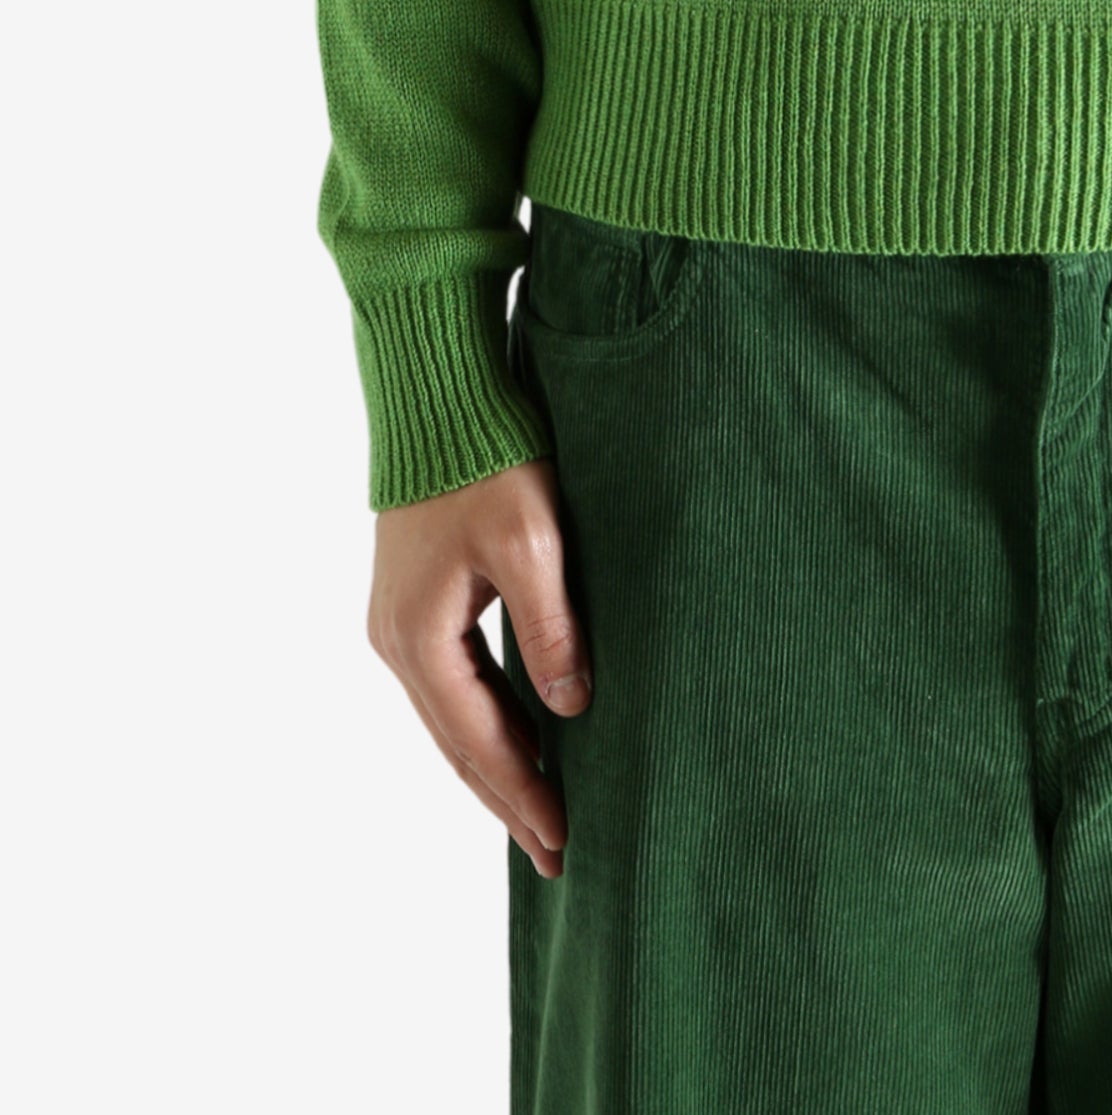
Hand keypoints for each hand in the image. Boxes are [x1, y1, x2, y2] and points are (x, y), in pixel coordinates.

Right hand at [367, 458, 590, 876]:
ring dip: (497, 767)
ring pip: (454, 720)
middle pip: (458, 746)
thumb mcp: (530, 543)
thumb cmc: (487, 462)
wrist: (438, 400)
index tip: (563, 843)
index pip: (479, 744)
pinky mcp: (414, 604)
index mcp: (418, 639)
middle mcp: (396, 643)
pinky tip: (518, 740)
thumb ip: (549, 628)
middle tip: (557, 855)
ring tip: (541, 814)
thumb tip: (573, 708)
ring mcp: (398, 625)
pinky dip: (486, 724)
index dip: (524, 796)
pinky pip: (452, 687)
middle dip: (508, 801)